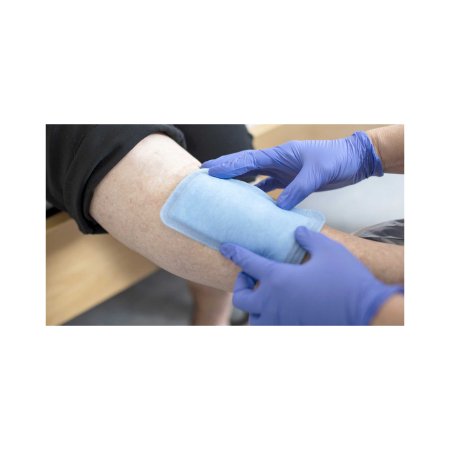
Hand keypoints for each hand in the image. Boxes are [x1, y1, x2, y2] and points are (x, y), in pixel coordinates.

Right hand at [202, 131, 382, 209]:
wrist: (353, 160)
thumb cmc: (336, 160)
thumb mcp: (317, 173)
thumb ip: (297, 189)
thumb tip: (278, 207)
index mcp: (280, 154)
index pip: (249, 160)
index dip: (229, 165)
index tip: (210, 170)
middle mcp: (278, 161)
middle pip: (246, 164)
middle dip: (225, 168)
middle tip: (204, 172)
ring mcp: (283, 170)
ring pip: (254, 175)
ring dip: (238, 180)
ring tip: (220, 186)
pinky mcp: (290, 179)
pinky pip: (268, 186)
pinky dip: (257, 192)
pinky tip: (248, 200)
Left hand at [220, 227, 402, 324]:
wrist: (367, 313)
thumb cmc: (347, 280)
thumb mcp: (328, 250)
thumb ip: (308, 238)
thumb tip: (297, 232)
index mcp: (278, 279)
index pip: (247, 262)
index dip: (235, 252)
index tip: (226, 247)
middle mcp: (273, 303)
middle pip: (241, 297)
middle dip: (241, 284)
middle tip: (251, 277)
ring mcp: (281, 321)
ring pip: (253, 319)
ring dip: (253, 307)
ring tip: (263, 298)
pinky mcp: (292, 332)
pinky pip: (270, 329)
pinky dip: (268, 320)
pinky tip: (279, 311)